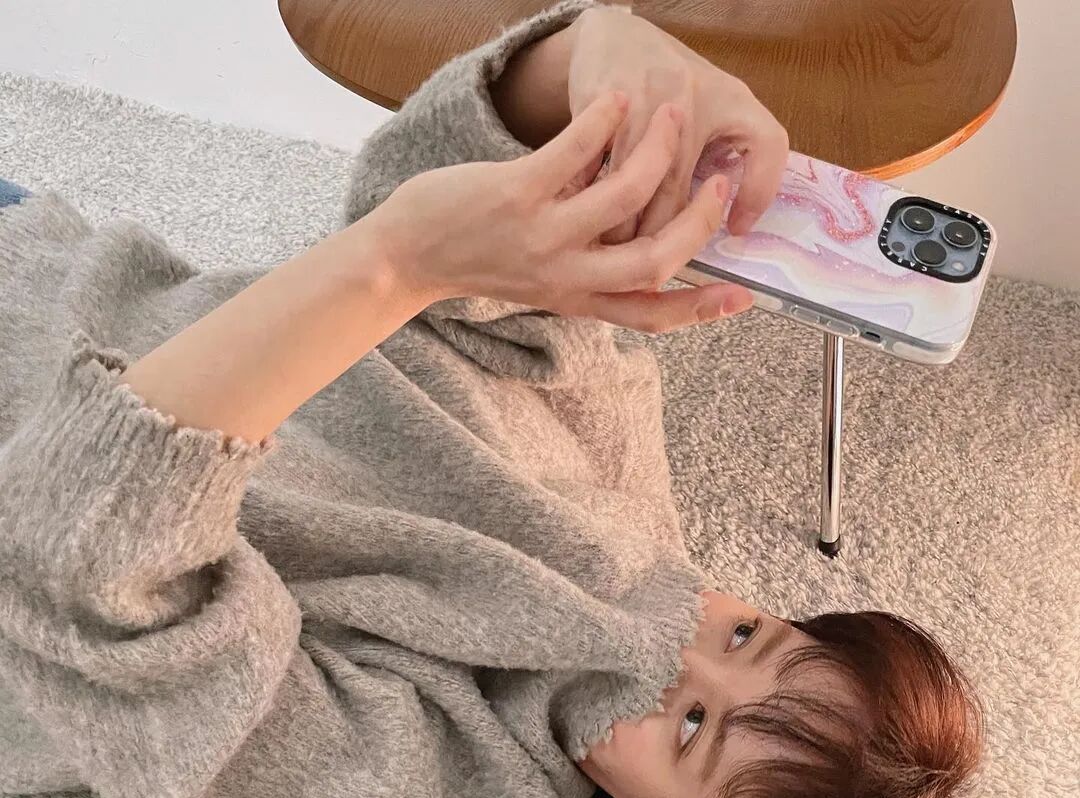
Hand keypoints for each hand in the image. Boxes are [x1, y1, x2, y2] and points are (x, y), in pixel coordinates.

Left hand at [374, 93, 751, 332]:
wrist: (408, 254)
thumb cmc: (482, 260)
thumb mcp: (545, 283)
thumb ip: (595, 273)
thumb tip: (650, 253)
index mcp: (579, 299)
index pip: (651, 316)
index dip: (701, 310)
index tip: (744, 296)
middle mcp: (566, 277)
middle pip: (654, 261)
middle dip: (697, 220)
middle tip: (719, 182)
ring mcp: (542, 237)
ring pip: (624, 196)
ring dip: (660, 150)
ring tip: (674, 113)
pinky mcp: (515, 195)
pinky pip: (573, 152)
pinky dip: (604, 120)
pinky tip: (618, 98)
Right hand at [566, 6, 788, 240]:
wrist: (615, 37)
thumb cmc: (676, 88)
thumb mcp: (723, 110)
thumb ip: (746, 161)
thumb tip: (740, 228)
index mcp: (731, 99)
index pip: (766, 145)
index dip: (756, 196)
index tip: (734, 231)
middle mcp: (692, 96)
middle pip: (674, 194)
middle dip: (657, 243)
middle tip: (647, 274)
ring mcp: (645, 96)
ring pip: (632, 190)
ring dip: (619, 233)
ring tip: (613, 260)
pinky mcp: (604, 101)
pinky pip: (597, 171)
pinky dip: (592, 202)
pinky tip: (589, 221)